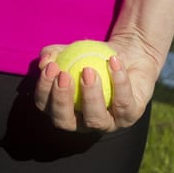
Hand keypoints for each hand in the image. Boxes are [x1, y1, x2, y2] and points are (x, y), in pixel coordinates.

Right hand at [34, 37, 158, 131]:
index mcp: (64, 108)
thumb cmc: (94, 55)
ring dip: (89, 95)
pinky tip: (113, 61)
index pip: (45, 106)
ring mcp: (107, 123)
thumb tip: (44, 61)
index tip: (51, 67)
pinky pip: (123, 102)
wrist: (128, 54)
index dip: (44, 89)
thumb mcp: (72, 50)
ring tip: (88, 69)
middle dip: (61, 100)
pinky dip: (118, 81)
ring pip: (95, 120)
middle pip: (65, 121)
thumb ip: (55, 53)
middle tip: (64, 74)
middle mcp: (82, 122)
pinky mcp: (129, 116)